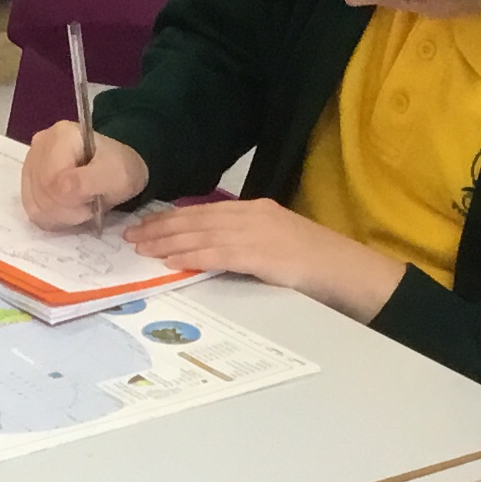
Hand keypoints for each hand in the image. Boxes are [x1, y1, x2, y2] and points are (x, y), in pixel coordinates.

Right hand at [20, 117, 148, 227]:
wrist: (115, 168)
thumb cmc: (119, 169)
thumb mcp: (116, 175)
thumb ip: (88, 181)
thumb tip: (61, 189)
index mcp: (62, 135)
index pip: (54, 180)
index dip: (73, 201)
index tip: (93, 201)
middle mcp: (39, 145)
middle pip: (42, 192)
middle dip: (68, 210)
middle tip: (89, 207)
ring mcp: (30, 163)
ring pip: (34, 204)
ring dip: (60, 216)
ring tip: (79, 208)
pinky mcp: (27, 181)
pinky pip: (31, 209)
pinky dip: (51, 218)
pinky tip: (66, 212)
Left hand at [125, 197, 404, 319]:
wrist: (350, 271)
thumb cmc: (317, 264)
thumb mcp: (278, 244)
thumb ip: (247, 243)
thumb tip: (212, 251)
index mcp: (256, 210)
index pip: (205, 211)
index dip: (172, 218)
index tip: (146, 226)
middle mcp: (253, 215)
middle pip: (197, 218)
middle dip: (161, 227)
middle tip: (130, 235)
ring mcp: (257, 233)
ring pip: (202, 233)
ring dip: (167, 241)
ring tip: (141, 248)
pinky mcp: (261, 254)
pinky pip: (218, 253)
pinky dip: (191, 255)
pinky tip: (171, 260)